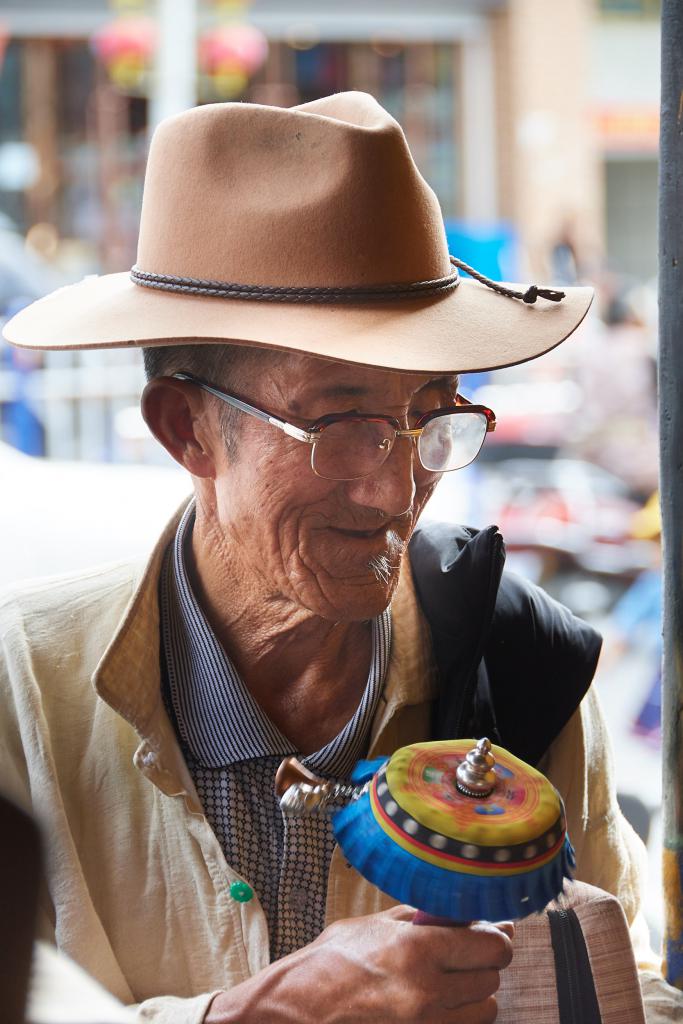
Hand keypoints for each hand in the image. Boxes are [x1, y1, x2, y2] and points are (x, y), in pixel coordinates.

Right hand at [204, 905, 513, 1022]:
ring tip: (449, 981)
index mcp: (417, 950)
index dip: (496, 936)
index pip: (492, 945)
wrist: (294, 1013)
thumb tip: (460, 911)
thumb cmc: (327, 965)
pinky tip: (438, 1004)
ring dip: (474, 994)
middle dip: (483, 963)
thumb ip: (418, 918)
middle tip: (464, 953)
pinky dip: (458, 1018)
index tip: (489, 930)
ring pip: (485, 1010)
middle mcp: (428, 992)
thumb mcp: (371, 927)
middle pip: (492, 978)